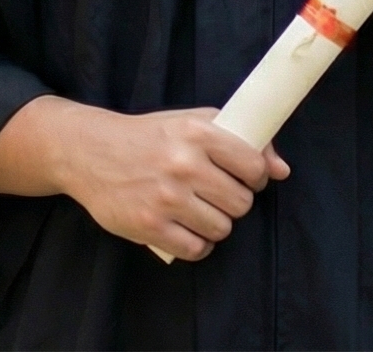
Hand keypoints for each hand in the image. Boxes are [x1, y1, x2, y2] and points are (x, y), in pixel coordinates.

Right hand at [50, 104, 288, 261]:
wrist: (89, 151)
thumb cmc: (148, 137)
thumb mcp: (192, 122)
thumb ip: (240, 139)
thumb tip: (282, 170)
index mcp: (197, 133)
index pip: (253, 166)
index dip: (255, 177)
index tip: (244, 178)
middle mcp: (183, 165)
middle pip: (241, 203)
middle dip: (233, 203)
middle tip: (215, 196)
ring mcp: (166, 198)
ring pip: (222, 228)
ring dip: (216, 225)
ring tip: (199, 212)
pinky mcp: (149, 226)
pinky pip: (196, 249)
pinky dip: (197, 245)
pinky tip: (186, 230)